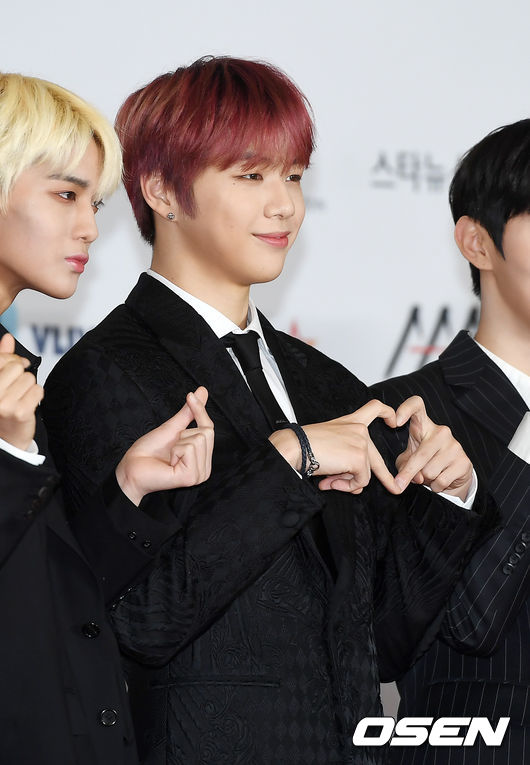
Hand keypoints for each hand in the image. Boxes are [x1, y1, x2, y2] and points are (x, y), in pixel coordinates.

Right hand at [0, 333, 42, 449]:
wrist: (7, 438)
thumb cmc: (2, 405)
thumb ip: (2, 358)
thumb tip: (7, 337)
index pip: (2, 358)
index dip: (12, 359)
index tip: (15, 365)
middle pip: (17, 367)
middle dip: (21, 373)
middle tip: (17, 386)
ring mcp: (4, 404)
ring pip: (29, 378)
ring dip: (29, 386)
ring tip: (20, 397)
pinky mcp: (20, 412)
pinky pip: (38, 390)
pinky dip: (36, 396)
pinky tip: (27, 403)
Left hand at [115, 386, 213, 505]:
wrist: (131, 468)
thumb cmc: (149, 451)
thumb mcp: (173, 427)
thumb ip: (190, 412)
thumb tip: (202, 391)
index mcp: (202, 458)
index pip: (210, 428)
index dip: (200, 411)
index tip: (189, 396)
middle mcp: (204, 469)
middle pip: (207, 433)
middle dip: (184, 433)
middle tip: (171, 448)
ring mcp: (199, 475)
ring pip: (199, 439)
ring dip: (178, 443)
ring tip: (170, 456)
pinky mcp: (190, 477)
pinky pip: (189, 448)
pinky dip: (175, 451)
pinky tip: (169, 463)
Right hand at [270, 399, 401, 494]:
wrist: (296, 446)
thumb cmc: (306, 445)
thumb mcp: (331, 448)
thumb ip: (347, 464)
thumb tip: (358, 486)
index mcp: (351, 422)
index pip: (374, 408)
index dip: (388, 413)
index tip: (394, 421)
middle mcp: (359, 430)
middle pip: (375, 457)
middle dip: (385, 477)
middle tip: (394, 489)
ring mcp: (361, 443)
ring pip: (365, 474)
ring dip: (348, 483)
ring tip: (330, 481)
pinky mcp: (359, 457)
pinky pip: (360, 481)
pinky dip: (347, 486)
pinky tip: (331, 482)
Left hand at [393, 395, 472, 500]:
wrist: (452, 475)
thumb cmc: (425, 461)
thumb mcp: (408, 459)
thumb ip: (405, 465)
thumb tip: (416, 477)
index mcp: (424, 425)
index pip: (417, 405)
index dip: (405, 410)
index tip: (395, 422)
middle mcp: (441, 431)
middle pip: (421, 455)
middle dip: (409, 472)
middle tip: (400, 483)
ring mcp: (454, 446)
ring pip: (429, 471)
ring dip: (426, 479)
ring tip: (430, 474)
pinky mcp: (464, 461)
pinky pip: (441, 480)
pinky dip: (436, 486)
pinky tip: (439, 480)